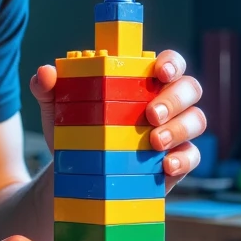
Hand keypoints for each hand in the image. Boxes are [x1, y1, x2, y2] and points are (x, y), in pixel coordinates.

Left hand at [30, 49, 205, 194]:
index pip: (168, 63)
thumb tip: (44, 74)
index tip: (159, 71)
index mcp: (143, 82)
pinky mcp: (177, 161)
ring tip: (154, 142)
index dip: (171, 62)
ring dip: (179, 128)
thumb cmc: (75, 133)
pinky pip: (193, 155)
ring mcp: (176, 132)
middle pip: (189, 89)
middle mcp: (166, 103)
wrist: (76, 177)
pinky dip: (183, 159)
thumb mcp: (57, 110)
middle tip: (150, 115)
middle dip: (175, 99)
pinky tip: (165, 166)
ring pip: (196, 120)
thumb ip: (49, 89)